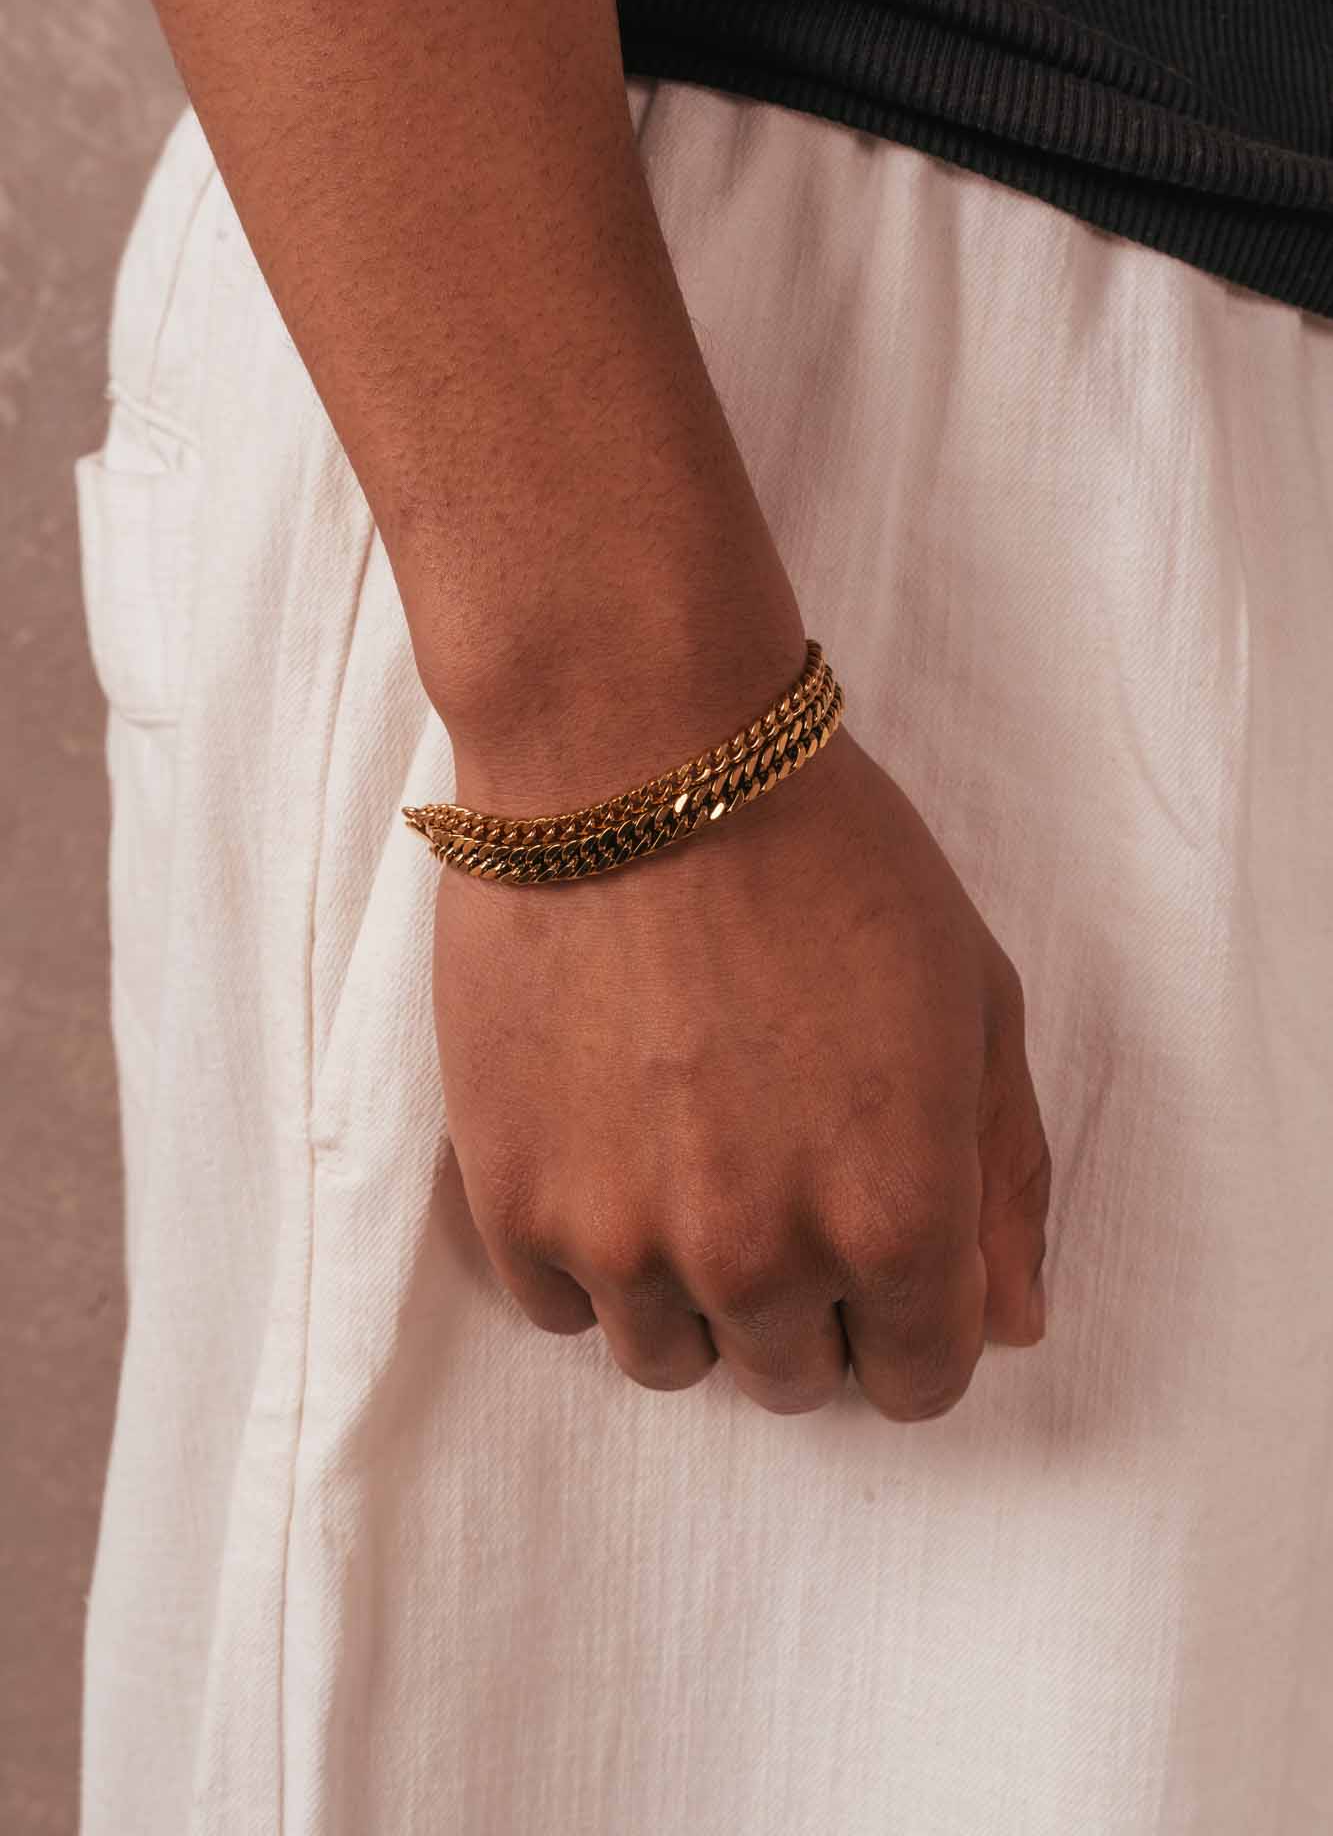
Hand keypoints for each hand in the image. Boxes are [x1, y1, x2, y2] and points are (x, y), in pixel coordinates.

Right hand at [431, 725, 1050, 1420]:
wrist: (634, 758)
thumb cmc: (828, 857)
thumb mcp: (976, 998)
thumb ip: (1005, 1178)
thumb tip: (1012, 1322)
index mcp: (898, 1221)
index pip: (922, 1381)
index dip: (913, 1322)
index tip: (880, 1251)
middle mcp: (762, 1264)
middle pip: (791, 1376)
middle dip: (806, 1301)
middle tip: (776, 1170)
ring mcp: (624, 1244)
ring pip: (668, 1359)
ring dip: (690, 1287)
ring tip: (681, 1153)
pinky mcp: (513, 1204)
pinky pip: (559, 1308)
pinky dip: (588, 1251)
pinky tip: (603, 1143)